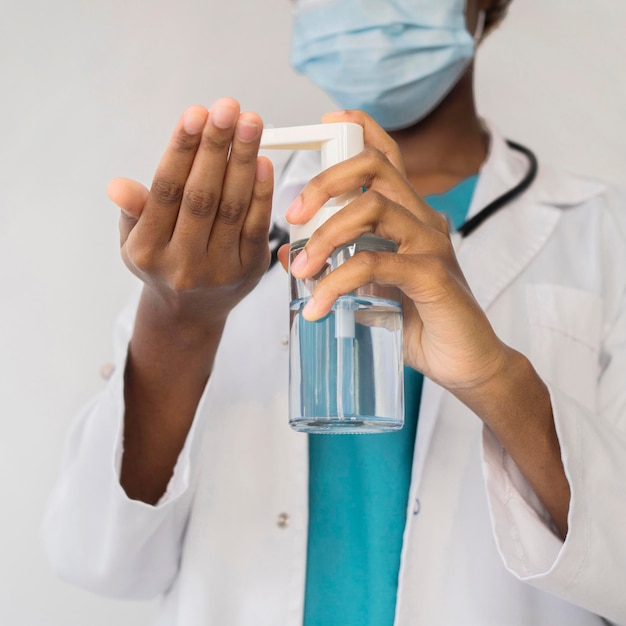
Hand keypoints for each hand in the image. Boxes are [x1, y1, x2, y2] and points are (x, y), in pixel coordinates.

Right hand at [107, 98, 273, 331]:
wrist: (189, 312)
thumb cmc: (161, 263)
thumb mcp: (135, 241)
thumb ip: (134, 210)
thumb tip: (117, 185)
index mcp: (147, 250)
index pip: (166, 191)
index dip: (182, 150)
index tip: (196, 112)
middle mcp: (182, 263)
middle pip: (202, 196)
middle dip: (216, 147)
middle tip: (228, 107)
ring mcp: (219, 271)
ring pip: (233, 209)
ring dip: (243, 162)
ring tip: (251, 122)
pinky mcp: (250, 272)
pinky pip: (257, 228)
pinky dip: (262, 194)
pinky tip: (264, 162)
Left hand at [282, 109, 507, 393]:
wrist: (463, 362)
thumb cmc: (418, 322)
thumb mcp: (368, 289)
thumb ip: (335, 266)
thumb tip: (289, 254)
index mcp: (409, 216)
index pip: (388, 157)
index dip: (360, 129)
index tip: (325, 123)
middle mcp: (423, 220)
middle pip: (374, 168)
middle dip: (325, 181)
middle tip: (292, 214)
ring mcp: (431, 244)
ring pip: (372, 208)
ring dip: (326, 235)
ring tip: (301, 271)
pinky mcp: (432, 275)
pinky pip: (375, 262)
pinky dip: (337, 282)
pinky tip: (317, 308)